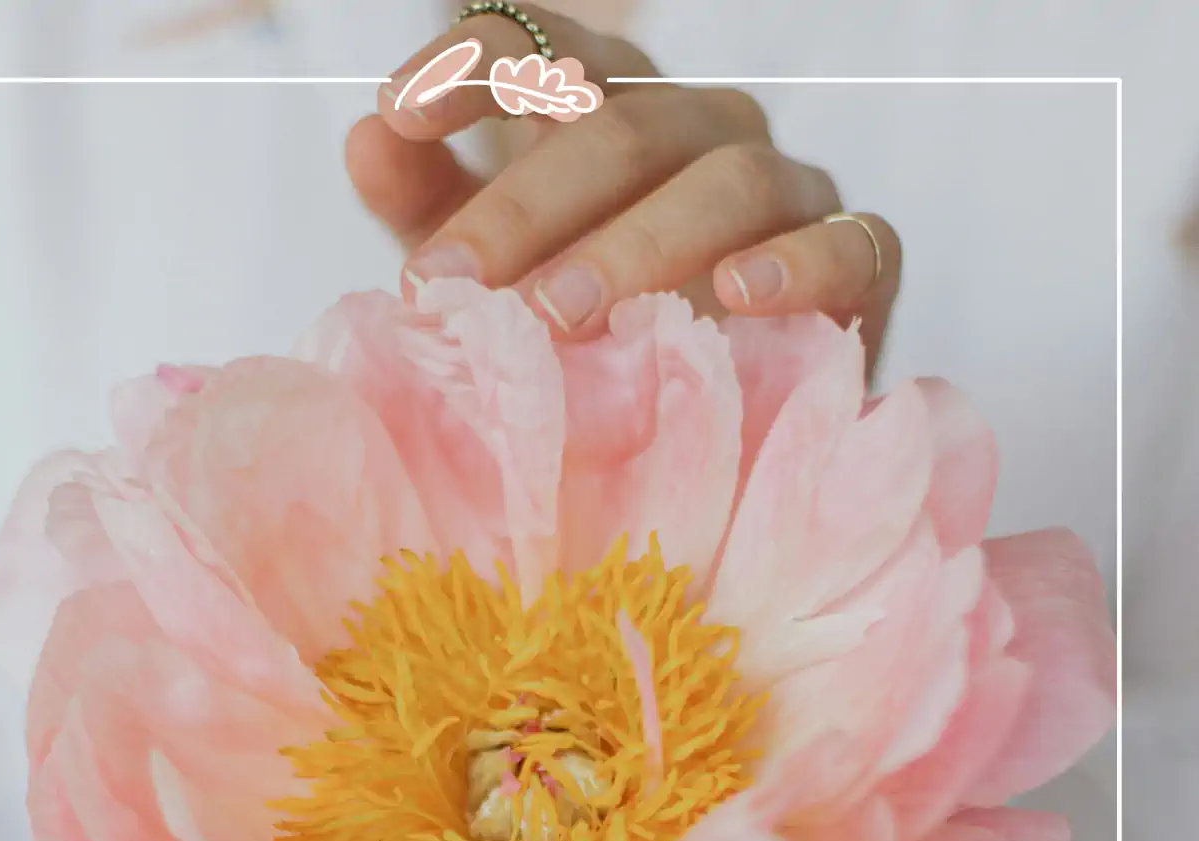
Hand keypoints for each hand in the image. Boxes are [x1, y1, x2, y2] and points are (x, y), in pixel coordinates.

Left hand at [347, 4, 900, 370]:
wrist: (719, 410)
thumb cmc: (593, 328)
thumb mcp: (493, 268)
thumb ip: (430, 203)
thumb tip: (365, 139)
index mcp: (609, 111)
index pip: (545, 47)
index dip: (474, 66)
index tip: (402, 111)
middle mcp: (700, 128)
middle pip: (624, 127)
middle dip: (529, 205)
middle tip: (457, 281)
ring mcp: (787, 187)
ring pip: (727, 179)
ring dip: (639, 245)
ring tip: (562, 313)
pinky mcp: (860, 259)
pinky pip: (851, 240)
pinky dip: (799, 262)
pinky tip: (739, 296)